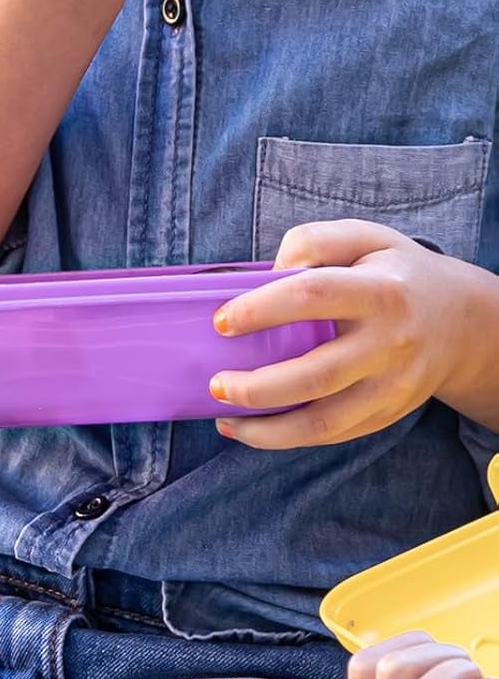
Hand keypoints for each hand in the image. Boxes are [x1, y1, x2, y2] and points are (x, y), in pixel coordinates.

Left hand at [209, 220, 478, 449]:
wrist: (463, 321)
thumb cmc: (394, 275)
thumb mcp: (364, 239)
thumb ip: (313, 242)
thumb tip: (266, 275)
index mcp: (380, 291)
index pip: (313, 295)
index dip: (260, 309)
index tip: (220, 321)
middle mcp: (389, 343)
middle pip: (316, 375)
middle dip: (256, 387)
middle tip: (215, 383)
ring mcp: (391, 386)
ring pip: (322, 421)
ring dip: (264, 428)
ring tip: (223, 417)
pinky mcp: (386, 413)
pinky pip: (330, 435)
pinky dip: (283, 439)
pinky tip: (248, 430)